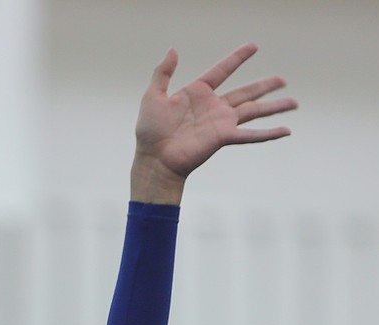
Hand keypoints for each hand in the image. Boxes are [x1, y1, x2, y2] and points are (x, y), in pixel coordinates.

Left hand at [131, 42, 296, 203]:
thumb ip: (163, 73)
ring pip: (254, 110)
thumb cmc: (150, 132)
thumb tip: (173, 49)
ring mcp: (221, 123)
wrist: (154, 159)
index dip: (238, 58)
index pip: (222, 70)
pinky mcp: (224, 137)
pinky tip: (286, 131)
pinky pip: (251, 134)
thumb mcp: (153, 97)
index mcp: (198, 93)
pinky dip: (269, 133)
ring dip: (275, 106)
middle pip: (246, 92)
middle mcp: (214, 107)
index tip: (254, 46)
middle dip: (265, 85)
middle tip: (283, 79)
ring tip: (294, 102)